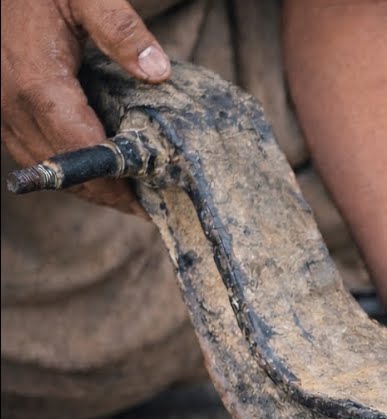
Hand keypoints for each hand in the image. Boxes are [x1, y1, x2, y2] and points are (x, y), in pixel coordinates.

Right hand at [1, 0, 170, 213]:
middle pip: (62, 167)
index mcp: (36, 81)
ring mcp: (0, 108)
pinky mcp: (0, 108)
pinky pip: (30, 149)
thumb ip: (121, 30)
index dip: (113, 179)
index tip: (147, 198)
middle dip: (105, 191)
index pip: (78, 148)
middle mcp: (10, 102)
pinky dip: (64, 165)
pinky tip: (98, 168)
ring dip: (85, 184)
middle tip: (149, 205)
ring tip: (130, 193)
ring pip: (43, 164)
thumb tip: (157, 71)